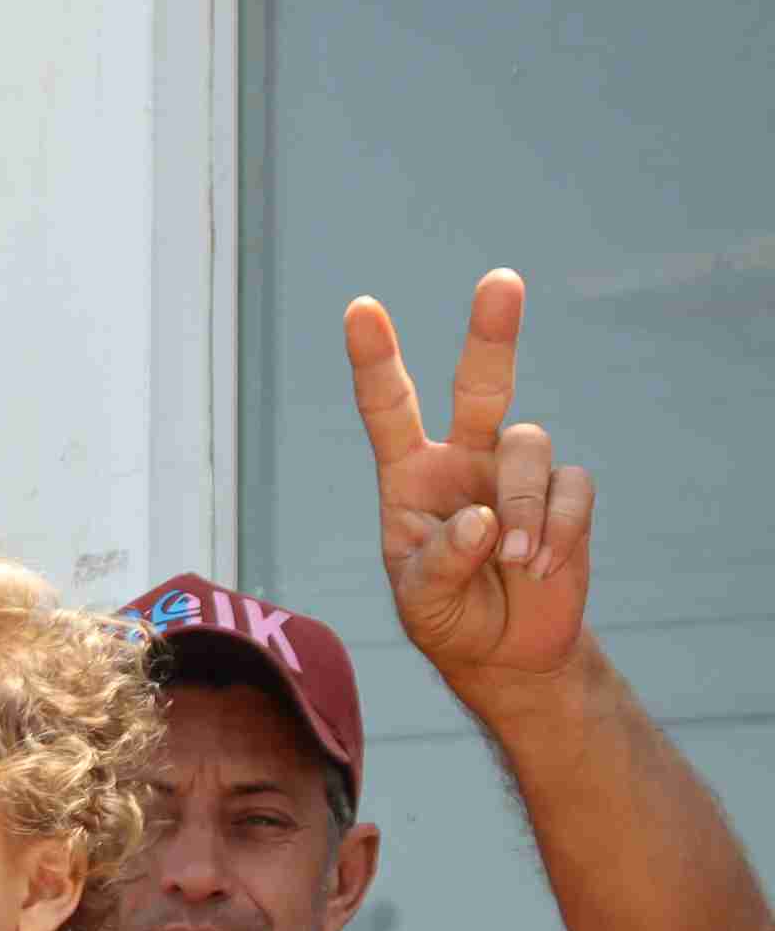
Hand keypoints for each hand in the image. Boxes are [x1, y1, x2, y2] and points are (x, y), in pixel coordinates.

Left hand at [347, 269, 593, 700]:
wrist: (506, 650)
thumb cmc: (447, 616)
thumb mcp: (422, 600)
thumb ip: (441, 562)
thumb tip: (483, 520)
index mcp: (410, 476)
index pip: (389, 409)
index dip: (376, 359)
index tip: (360, 309)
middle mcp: (464, 459)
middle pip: (480, 384)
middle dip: (492, 333)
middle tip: (500, 280)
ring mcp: (516, 471)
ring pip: (528, 447)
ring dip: (524, 508)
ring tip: (517, 561)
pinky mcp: (565, 492)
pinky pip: (571, 488)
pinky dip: (560, 530)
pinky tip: (543, 566)